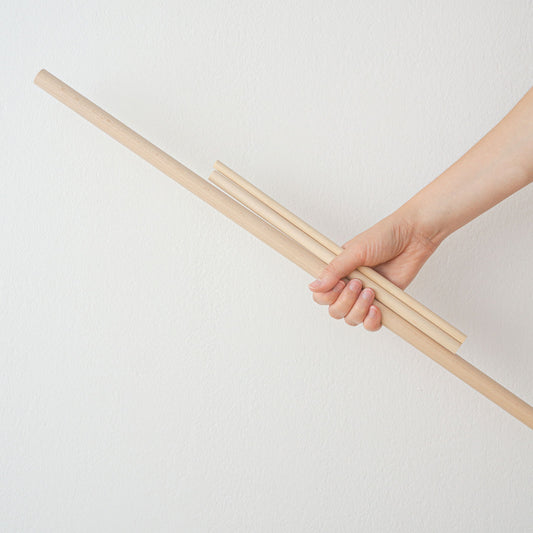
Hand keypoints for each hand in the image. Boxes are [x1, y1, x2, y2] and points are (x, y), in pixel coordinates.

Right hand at [308, 209, 439, 330]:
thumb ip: (334, 270)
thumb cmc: (384, 236)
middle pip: (335, 311)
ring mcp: (365, 296)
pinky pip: (370, 324)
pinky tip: (376, 308)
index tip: (340, 283)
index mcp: (338, 272)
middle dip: (345, 301)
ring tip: (371, 291)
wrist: (413, 237)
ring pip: (351, 319)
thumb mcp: (355, 251)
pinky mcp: (383, 303)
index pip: (321, 296)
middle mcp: (349, 286)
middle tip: (358, 283)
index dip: (328, 296)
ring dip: (359, 309)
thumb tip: (313, 287)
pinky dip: (371, 321)